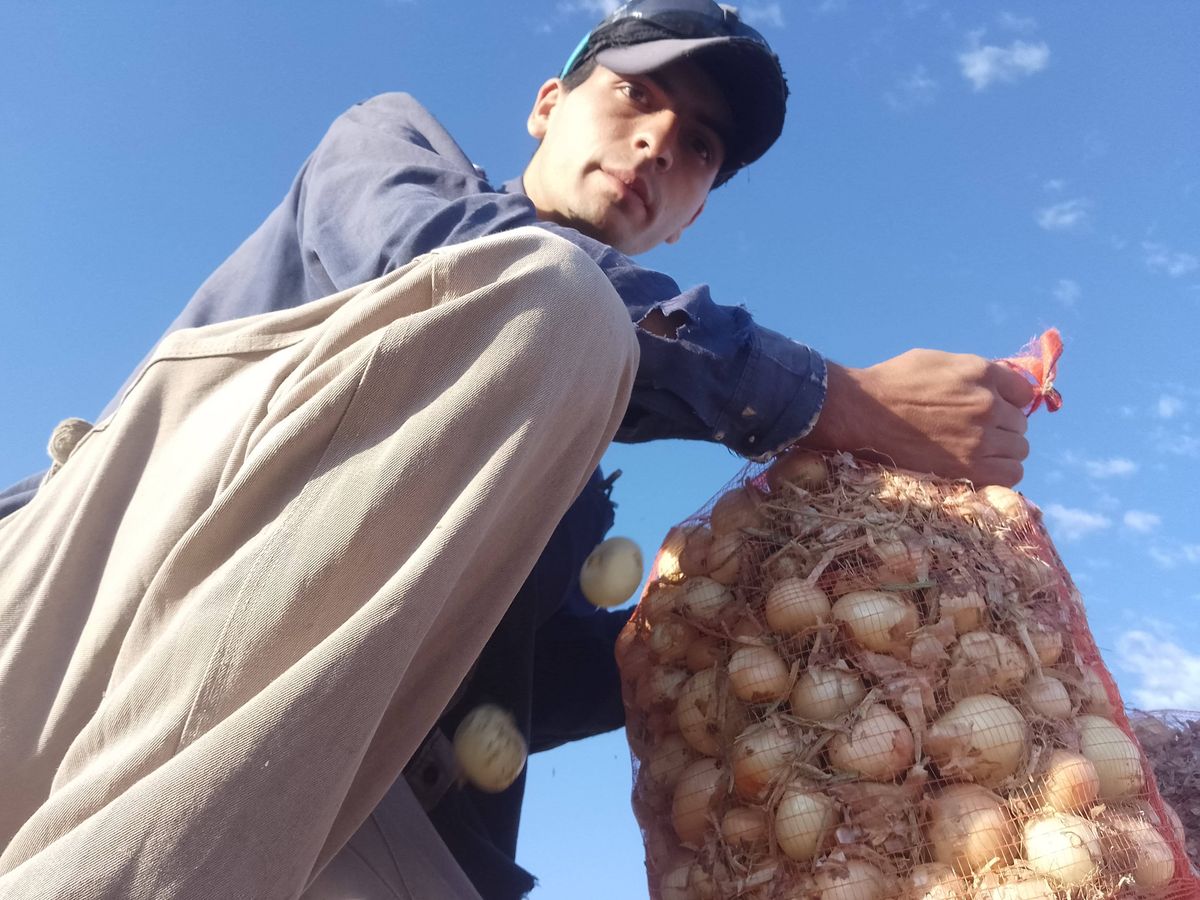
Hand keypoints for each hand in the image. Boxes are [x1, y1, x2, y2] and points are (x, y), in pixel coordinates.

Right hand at [801, 349, 1036, 486]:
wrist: (862, 413)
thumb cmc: (892, 382)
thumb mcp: (936, 361)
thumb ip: (974, 372)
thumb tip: (999, 385)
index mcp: (980, 373)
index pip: (1023, 392)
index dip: (1010, 402)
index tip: (995, 411)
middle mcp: (987, 403)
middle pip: (1019, 423)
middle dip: (1003, 427)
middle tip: (976, 433)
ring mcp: (981, 437)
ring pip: (1019, 450)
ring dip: (1003, 451)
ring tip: (977, 453)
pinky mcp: (971, 468)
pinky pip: (1010, 475)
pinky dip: (1001, 473)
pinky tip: (981, 468)